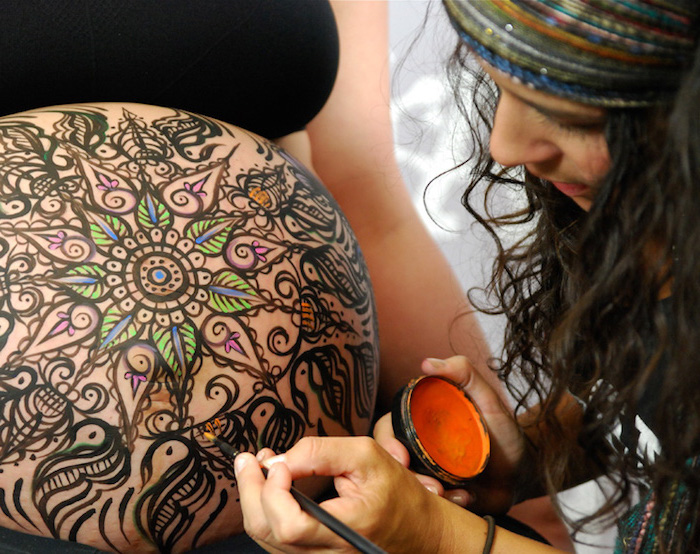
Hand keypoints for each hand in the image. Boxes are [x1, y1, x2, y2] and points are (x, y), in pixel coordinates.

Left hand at [236, 436, 447, 552]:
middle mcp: (327, 552)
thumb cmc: (396, 492)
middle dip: (250, 490)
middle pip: (268, 532)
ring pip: (266, 538)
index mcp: (346, 528)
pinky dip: (265, 509)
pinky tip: (269, 483)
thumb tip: (280, 459)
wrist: (417, 530)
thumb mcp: (367, 456)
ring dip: (253, 498)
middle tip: (247, 458)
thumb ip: (322, 452)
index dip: (274, 492)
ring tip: (256, 465)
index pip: (290, 526)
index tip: (278, 461)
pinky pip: (275, 540)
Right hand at [374, 356, 524, 514]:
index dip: (387, 442)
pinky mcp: (439, 498)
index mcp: (419, 424)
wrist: (523, 472)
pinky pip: (428, 506)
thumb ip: (464, 373)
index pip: (387, 428)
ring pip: (404, 486)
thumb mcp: (488, 400)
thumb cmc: (503, 432)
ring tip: (447, 493)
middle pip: (389, 460)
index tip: (400, 457)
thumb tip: (427, 363)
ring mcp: (426, 474)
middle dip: (402, 475)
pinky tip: (465, 498)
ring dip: (421, 491)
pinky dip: (444, 504)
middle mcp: (417, 448)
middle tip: (428, 485)